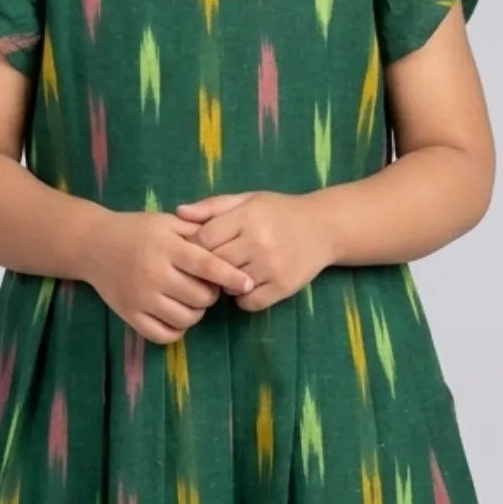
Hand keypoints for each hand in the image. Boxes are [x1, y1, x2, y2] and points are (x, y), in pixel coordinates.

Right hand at [81, 208, 254, 345]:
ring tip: (191, 300)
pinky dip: (177, 330)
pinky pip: (163, 335)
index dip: (230, 276)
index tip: (248, 283)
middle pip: (200, 297)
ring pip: (186, 319)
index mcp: (166, 247)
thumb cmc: (136, 230)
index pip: (206, 265)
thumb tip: (230, 244)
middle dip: (211, 294)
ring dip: (196, 312)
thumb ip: (197, 232)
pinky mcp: (130, 315)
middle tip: (206, 285)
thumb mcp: (166, 222)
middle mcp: (154, 273)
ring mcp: (141, 298)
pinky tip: (177, 316)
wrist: (93, 244)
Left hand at [173, 190, 333, 310]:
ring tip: (233, 272)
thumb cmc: (279, 212)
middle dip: (208, 267)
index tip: (198, 249)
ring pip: (229, 286)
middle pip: (214, 264)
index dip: (195, 246)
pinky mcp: (283, 287)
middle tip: (213, 264)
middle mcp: (259, 241)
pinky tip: (247, 286)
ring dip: (225, 284)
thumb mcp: (247, 200)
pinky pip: (248, 303)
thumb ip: (212, 206)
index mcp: (247, 217)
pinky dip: (243, 299)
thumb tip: (178, 212)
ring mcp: (272, 266)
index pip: (203, 239)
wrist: (324, 227)